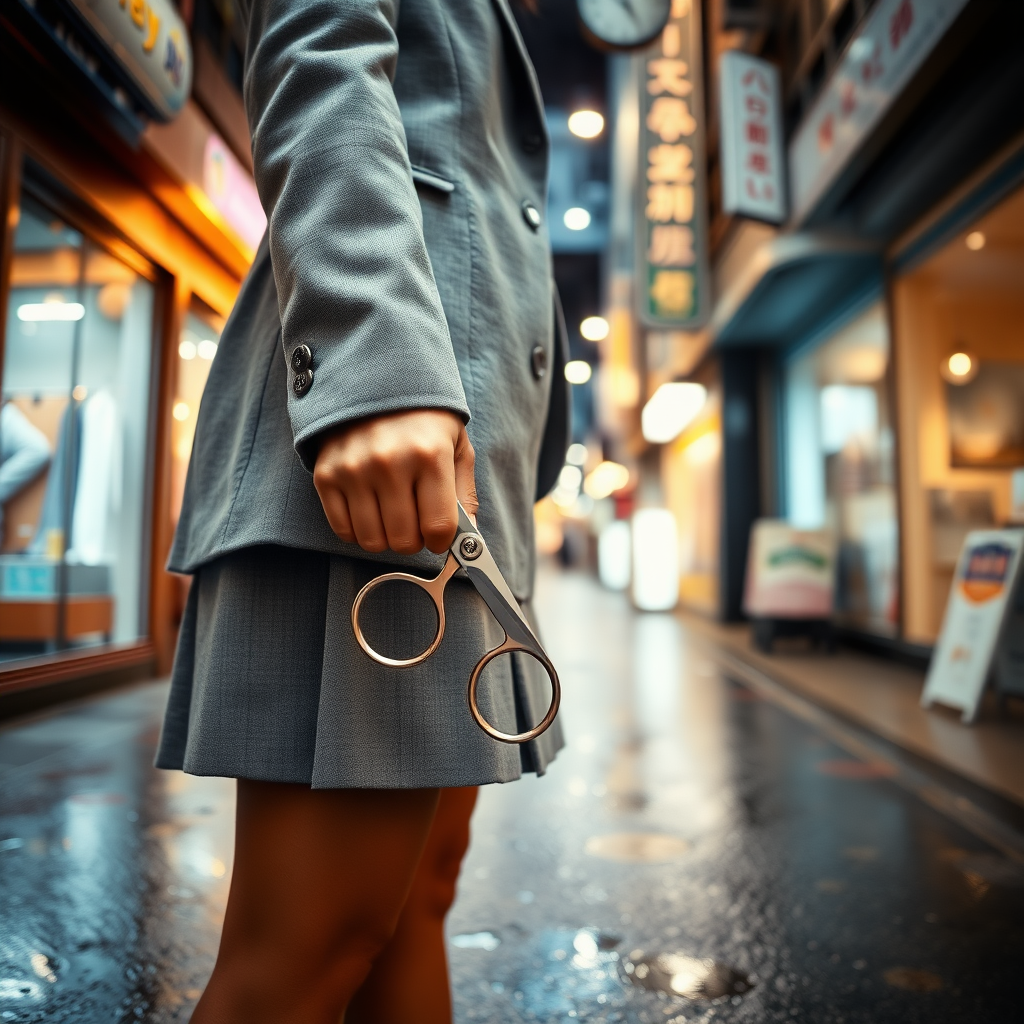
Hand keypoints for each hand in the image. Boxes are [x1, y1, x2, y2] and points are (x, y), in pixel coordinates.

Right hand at [313, 409, 477, 554]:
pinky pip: (343, 530)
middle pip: (404, 540)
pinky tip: (369, 510)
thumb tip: (467, 541)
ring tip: (391, 513)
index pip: (438, 527)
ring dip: (385, 537)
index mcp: (430, 456)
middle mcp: (390, 463)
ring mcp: (354, 470)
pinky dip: (358, 530)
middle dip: (414, 540)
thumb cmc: (424, 419)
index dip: (441, 541)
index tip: (438, 537)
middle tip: (415, 521)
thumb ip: (464, 495)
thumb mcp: (457, 446)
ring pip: (372, 540)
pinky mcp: (326, 475)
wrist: (374, 380)